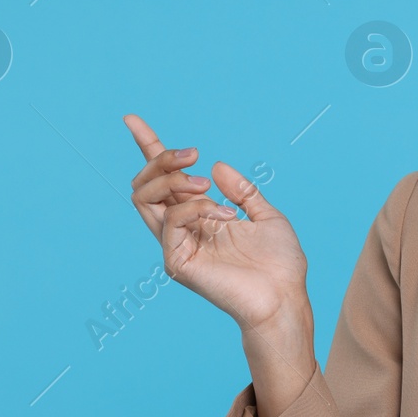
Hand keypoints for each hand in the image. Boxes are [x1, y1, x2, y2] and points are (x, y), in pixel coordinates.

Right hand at [124, 113, 309, 331]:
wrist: (285, 297)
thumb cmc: (280, 264)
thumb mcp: (267, 215)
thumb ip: (243, 191)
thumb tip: (216, 166)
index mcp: (200, 217)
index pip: (165, 180)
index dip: (149, 148)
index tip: (132, 119)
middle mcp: (182, 230)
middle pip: (145, 184)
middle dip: (161, 158)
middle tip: (193, 152)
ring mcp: (176, 246)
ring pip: (144, 198)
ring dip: (172, 179)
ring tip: (205, 186)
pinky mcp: (176, 261)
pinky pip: (171, 220)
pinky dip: (196, 208)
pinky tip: (223, 216)